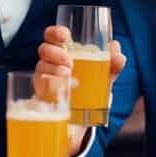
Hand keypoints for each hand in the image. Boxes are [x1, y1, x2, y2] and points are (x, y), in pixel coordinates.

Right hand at [35, 25, 125, 155]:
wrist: (79, 124)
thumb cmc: (89, 94)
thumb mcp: (104, 80)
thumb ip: (112, 65)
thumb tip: (116, 48)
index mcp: (64, 54)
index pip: (53, 37)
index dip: (55, 32)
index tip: (64, 35)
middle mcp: (51, 65)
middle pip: (43, 50)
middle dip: (54, 52)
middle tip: (69, 61)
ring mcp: (44, 81)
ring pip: (41, 68)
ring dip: (53, 69)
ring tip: (67, 76)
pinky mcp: (41, 98)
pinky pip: (39, 88)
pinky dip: (49, 86)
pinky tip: (61, 90)